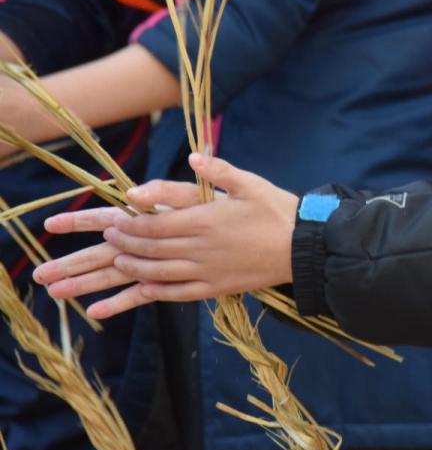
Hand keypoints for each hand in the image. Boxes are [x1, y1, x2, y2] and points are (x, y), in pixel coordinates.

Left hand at [35, 154, 297, 318]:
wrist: (303, 248)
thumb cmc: (277, 211)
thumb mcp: (250, 183)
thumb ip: (218, 171)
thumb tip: (192, 156)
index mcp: (206, 220)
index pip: (155, 224)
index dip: (130, 224)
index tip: (115, 221)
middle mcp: (201, 248)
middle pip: (150, 248)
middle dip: (125, 244)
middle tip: (110, 239)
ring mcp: (207, 271)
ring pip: (158, 272)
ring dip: (134, 267)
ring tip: (120, 261)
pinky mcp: (215, 288)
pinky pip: (177, 293)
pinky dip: (155, 291)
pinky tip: (144, 287)